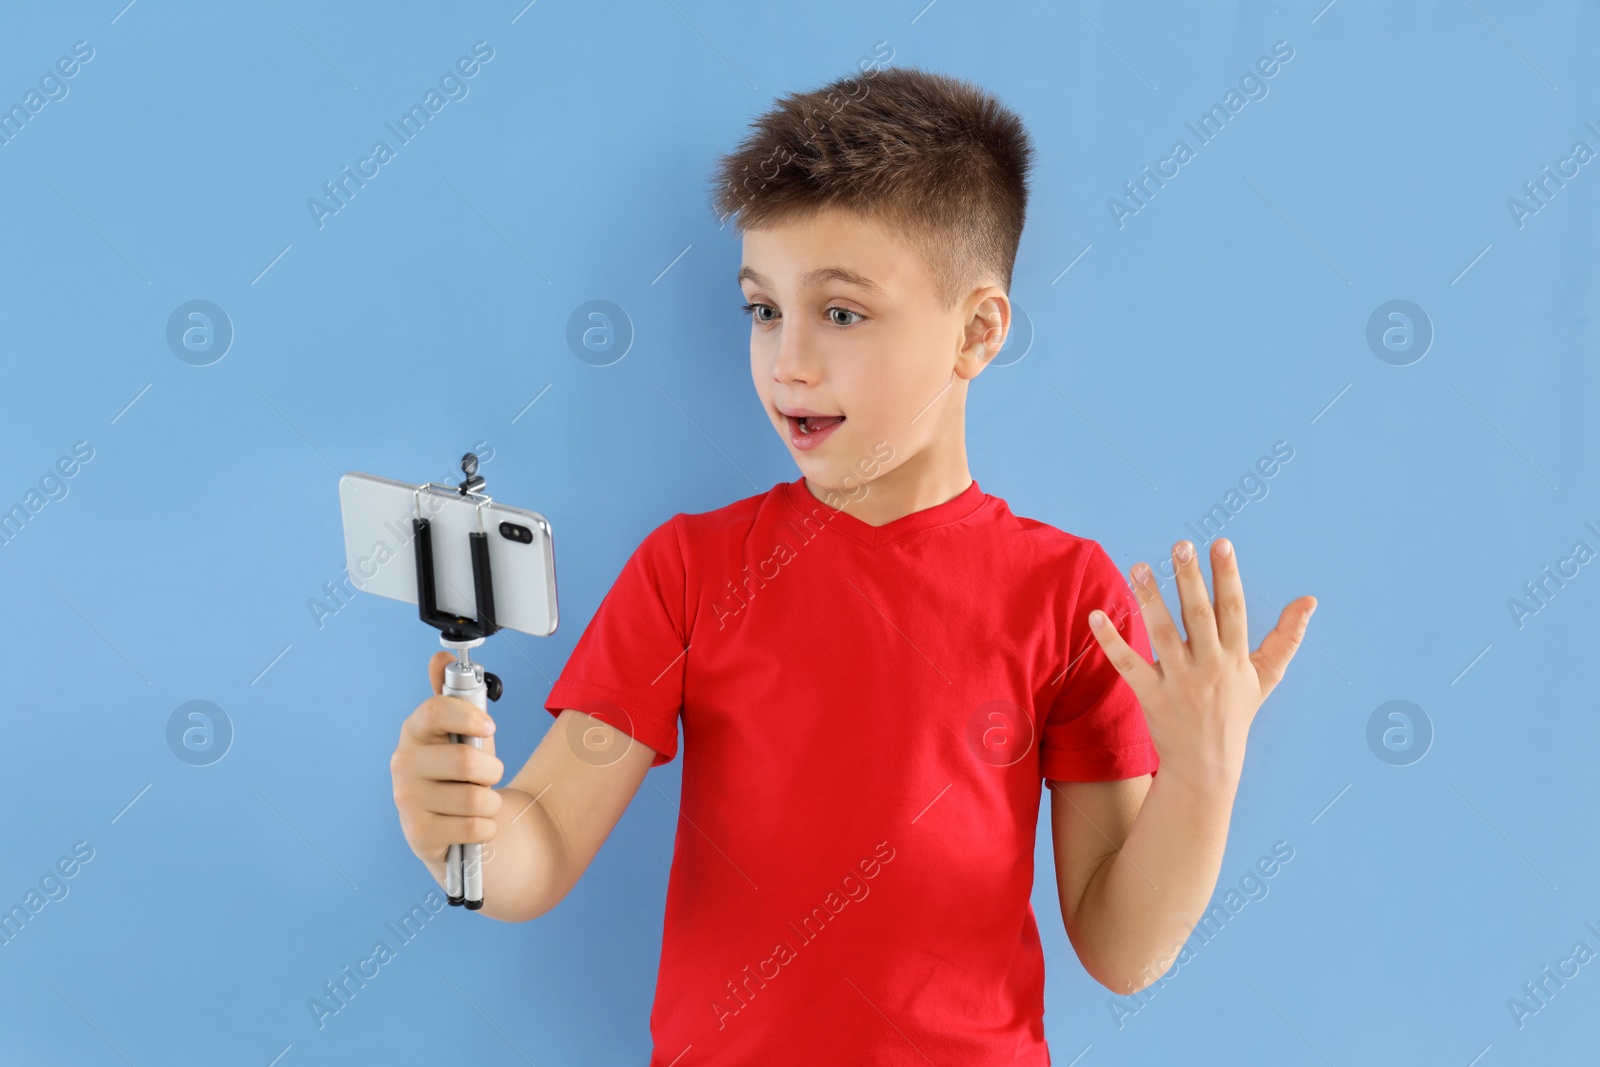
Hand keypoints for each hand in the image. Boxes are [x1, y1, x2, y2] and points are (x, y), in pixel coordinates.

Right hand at [389, 651, 504, 866]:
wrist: (453, 829)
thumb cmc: (460, 774)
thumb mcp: (462, 734)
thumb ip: (456, 696)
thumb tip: (439, 658)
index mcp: (414, 731)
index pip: (435, 710)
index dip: (469, 716)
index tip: (489, 727)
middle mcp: (404, 763)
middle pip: (466, 761)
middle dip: (492, 771)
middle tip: (488, 776)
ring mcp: (407, 800)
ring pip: (476, 799)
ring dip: (491, 802)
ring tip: (479, 801)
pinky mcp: (419, 834)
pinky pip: (475, 828)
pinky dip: (487, 827)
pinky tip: (473, 824)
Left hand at [1086, 538, 1315, 791]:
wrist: (1207, 767)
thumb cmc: (1235, 714)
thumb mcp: (1265, 677)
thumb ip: (1286, 638)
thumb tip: (1310, 600)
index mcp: (1235, 659)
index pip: (1232, 610)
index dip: (1227, 576)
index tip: (1221, 543)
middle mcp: (1209, 668)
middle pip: (1198, 617)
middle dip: (1190, 580)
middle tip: (1181, 545)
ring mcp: (1179, 683)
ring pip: (1162, 635)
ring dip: (1150, 600)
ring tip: (1139, 567)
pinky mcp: (1152, 697)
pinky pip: (1128, 665)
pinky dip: (1111, 641)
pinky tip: (1096, 615)